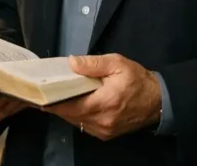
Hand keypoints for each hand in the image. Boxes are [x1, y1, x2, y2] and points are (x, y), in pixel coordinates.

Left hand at [43, 54, 162, 140]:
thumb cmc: (137, 80)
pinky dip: (76, 115)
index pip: (70, 105)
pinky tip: (71, 104)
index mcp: (104, 102)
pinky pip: (84, 125)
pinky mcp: (106, 134)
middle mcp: (102, 121)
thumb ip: (93, 64)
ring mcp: (104, 130)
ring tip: (54, 96)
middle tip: (42, 93)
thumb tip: (71, 62)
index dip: (52, 101)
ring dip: (65, 110)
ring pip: (75, 121)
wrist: (159, 101)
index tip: (37, 94)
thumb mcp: (117, 64)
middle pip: (69, 115)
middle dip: (56, 104)